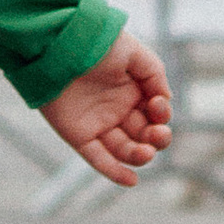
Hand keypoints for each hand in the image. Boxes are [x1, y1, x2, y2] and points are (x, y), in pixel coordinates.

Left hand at [41, 37, 174, 186]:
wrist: (57, 43)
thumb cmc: (97, 43)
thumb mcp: (134, 53)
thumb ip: (155, 75)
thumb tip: (165, 100)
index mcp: (132, 90)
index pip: (155, 113)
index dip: (161, 114)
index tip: (156, 104)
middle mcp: (117, 109)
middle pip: (144, 135)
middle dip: (156, 138)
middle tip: (157, 134)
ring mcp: (98, 123)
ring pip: (125, 149)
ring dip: (139, 156)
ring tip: (146, 153)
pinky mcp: (78, 135)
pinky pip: (98, 158)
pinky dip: (114, 171)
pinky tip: (132, 180)